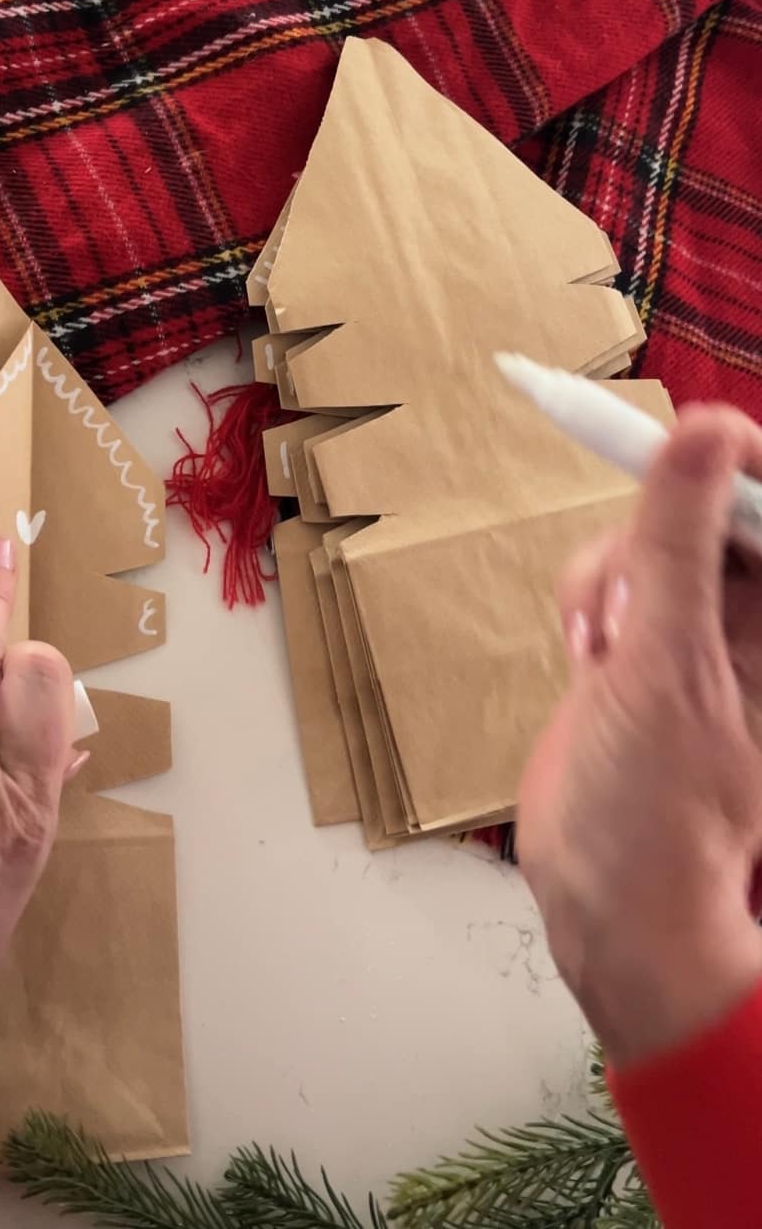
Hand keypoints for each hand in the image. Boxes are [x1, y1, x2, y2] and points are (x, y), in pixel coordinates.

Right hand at [518, 405, 761, 1068]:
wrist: (607, 898)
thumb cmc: (661, 813)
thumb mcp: (667, 667)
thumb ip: (677, 545)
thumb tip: (703, 433)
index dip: (732, 463)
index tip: (684, 446)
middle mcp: (759, 617)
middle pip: (708, 505)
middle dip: (653, 539)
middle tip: (629, 606)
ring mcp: (707, 627)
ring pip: (653, 534)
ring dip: (610, 575)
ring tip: (601, 649)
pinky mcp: (653, 638)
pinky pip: (619, 571)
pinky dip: (590, 599)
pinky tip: (587, 657)